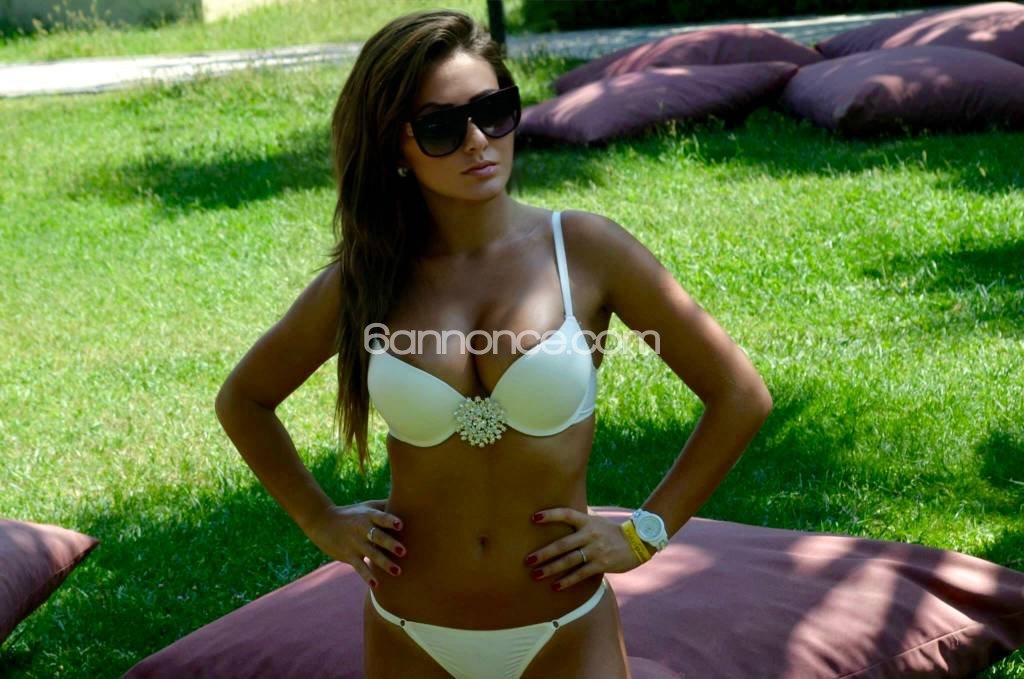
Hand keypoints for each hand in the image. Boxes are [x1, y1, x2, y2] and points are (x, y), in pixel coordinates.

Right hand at [302, 500, 406, 588]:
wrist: (323, 522)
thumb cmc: (353, 514)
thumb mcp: (367, 506)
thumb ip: (385, 505)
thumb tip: (408, 501)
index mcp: (368, 516)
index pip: (380, 517)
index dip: (390, 520)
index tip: (400, 525)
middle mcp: (362, 529)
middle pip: (377, 536)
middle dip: (390, 544)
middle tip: (403, 551)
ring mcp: (355, 543)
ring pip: (371, 554)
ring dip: (384, 563)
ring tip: (397, 571)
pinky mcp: (349, 555)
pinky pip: (359, 567)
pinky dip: (367, 576)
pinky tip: (376, 584)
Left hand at [524, 507, 645, 591]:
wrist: (638, 542)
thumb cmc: (612, 532)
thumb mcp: (596, 521)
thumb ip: (580, 520)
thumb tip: (561, 515)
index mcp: (587, 522)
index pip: (566, 514)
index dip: (550, 515)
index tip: (534, 518)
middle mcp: (590, 535)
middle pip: (562, 544)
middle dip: (544, 553)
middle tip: (528, 560)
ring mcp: (596, 550)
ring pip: (569, 561)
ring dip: (551, 568)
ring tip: (536, 575)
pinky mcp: (601, 565)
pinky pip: (581, 574)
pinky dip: (567, 581)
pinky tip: (555, 586)